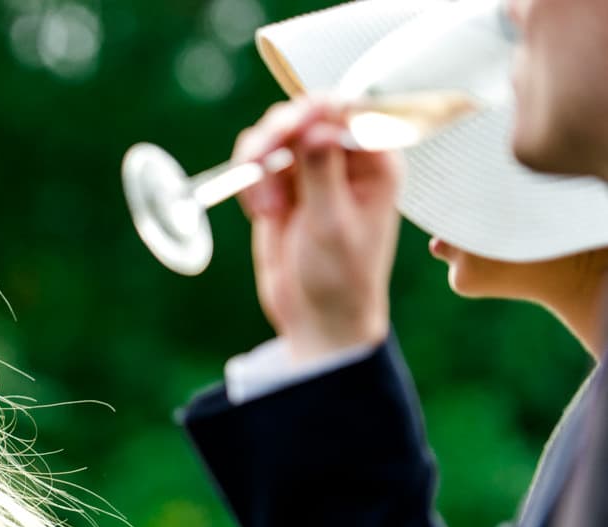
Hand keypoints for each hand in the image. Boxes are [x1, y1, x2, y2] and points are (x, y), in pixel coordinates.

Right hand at [233, 97, 401, 361]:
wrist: (317, 316)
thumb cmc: (339, 276)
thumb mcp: (332, 224)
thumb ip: (323, 172)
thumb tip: (318, 125)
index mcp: (375, 161)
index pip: (347, 110)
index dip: (315, 110)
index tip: (290, 128)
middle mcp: (345, 158)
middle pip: (304, 114)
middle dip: (277, 136)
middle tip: (259, 162)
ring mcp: (311, 169)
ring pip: (274, 134)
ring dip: (259, 163)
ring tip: (264, 208)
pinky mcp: (281, 185)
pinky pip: (256, 161)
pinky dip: (249, 180)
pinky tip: (260, 212)